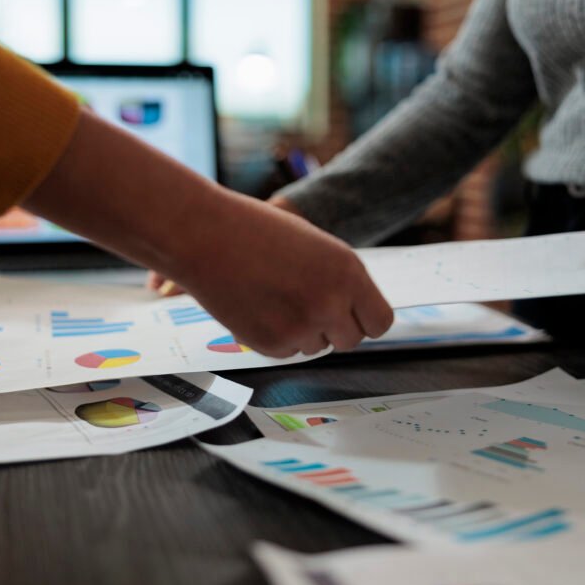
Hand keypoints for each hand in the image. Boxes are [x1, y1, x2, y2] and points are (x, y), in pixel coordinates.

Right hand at [25, 110, 391, 358]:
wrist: (205, 235)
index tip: (349, 315)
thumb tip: (352, 313)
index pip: (380, 322)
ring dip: (301, 331)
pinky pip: (286, 352)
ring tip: (273, 295)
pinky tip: (256, 305)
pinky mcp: (271, 345)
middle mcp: (331, 302)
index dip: (363, 319)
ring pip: (316, 347)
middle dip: (332, 329)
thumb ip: (339, 280)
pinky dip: (274, 337)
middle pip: (350, 341)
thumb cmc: (257, 232)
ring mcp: (301, 327)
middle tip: (304, 305)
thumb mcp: (315, 247)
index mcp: (349, 272)